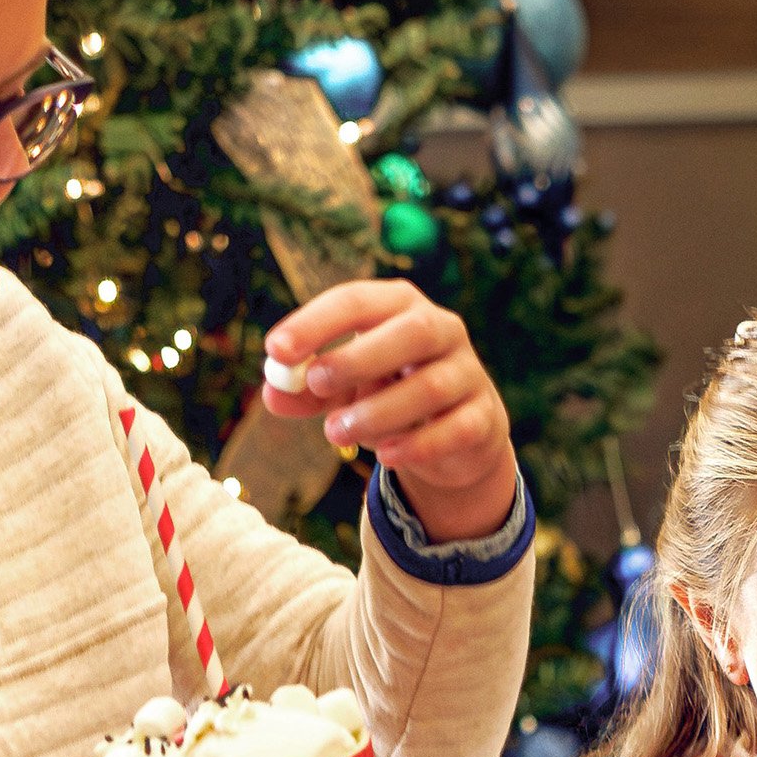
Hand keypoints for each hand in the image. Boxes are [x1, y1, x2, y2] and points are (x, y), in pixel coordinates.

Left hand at [262, 280, 515, 543]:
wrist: (452, 433)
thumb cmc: (386, 391)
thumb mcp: (341, 387)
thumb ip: (306, 390)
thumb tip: (272, 393)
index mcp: (398, 307)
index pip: (358, 301)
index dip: (316, 322)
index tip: (276, 349)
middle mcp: (441, 329)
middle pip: (411, 331)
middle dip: (359, 357)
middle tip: (317, 382)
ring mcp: (468, 373)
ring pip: (431, 386)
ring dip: (378, 411)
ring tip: (336, 431)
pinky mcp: (484, 418)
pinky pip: (455, 429)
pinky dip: (417, 445)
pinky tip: (385, 455)